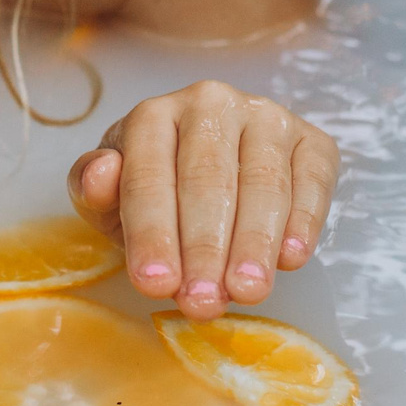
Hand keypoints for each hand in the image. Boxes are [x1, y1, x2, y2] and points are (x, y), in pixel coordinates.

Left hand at [66, 80, 338, 319]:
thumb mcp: (110, 200)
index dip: (151, 233)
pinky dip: (304, 219)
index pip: (149, 175)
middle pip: (208, 179)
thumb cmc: (154, 194)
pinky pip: (313, 178)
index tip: (155, 285)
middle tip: (203, 302)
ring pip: (262, 181)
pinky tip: (291, 258)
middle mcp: (211, 104)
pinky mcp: (312, 141)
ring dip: (254, 242)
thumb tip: (99, 173)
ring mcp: (266, 118)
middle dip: (204, 247)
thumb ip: (92, 190)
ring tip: (247, 291)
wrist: (210, 172)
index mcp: (153, 115)